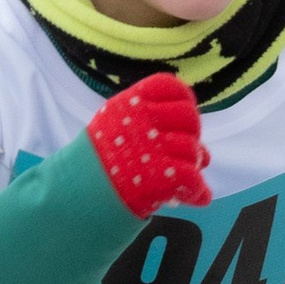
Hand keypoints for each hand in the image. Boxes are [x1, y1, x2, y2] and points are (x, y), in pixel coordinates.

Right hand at [85, 69, 208, 217]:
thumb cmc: (103, 159)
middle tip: (184, 151)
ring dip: (194, 165)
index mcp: (132, 102)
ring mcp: (151, 146)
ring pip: (192, 149)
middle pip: (188, 116)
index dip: (185, 101)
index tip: (183, 121)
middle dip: (192, 134)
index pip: (170, 86)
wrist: (80, 190)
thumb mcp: (119, 130)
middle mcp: (142, 119)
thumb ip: (157, 132)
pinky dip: (197, 190)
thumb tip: (204, 153)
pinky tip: (194, 196)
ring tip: (184, 176)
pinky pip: (191, 177)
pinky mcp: (157, 174)